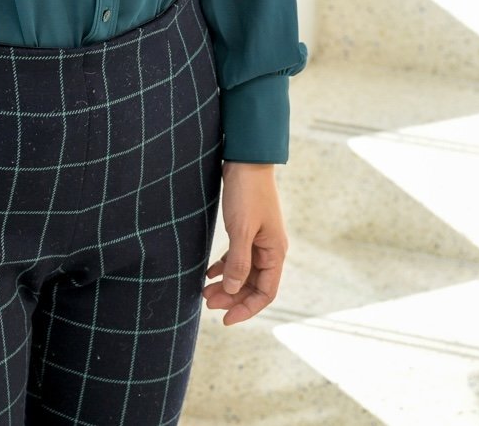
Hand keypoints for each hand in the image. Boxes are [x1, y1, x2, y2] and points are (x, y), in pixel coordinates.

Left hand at [202, 160, 287, 324]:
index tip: (225, 319)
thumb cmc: (246, 193)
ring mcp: (258, 239)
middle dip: (231, 297)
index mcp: (275, 253)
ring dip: (226, 283)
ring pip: (243, 272)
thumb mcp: (241, 229)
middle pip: (252, 285)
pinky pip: (236, 256)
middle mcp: (269, 249)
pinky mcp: (246, 229)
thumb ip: (238, 261)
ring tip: (203, 291)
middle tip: (206, 302)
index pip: (265, 293)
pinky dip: (223, 266)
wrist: (246, 159)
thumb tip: (233, 291)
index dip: (246, 309)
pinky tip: (208, 272)